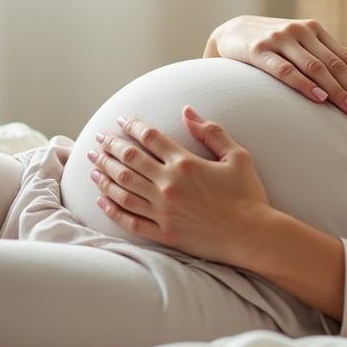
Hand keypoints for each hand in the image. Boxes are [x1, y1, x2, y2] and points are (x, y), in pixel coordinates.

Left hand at [87, 110, 274, 266]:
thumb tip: (187, 111)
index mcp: (185, 163)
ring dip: (104, 174)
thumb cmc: (249, 196)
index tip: (120, 120)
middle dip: (109, 147)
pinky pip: (129, 220)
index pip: (149, 137)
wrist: (254, 236)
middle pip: (129, 160)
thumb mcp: (237, 156)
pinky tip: (101, 199)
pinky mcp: (164, 233)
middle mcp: (168, 185)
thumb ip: (211, 132)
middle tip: (97, 140)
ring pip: (122, 188)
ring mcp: (163, 211)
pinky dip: (112, 208)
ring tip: (92, 165)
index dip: (132, 125)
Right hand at [203, 16, 346, 115]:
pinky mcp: (259, 51)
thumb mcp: (298, 44)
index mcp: (314, 29)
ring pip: (315, 67)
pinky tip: (318, 98)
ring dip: (335, 90)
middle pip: (334, 64)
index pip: (345, 57)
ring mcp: (279, 39)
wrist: (230, 32)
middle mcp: (300, 31)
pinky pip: (286, 70)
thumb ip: (320, 56)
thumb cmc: (271, 45)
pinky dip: (304, 84)